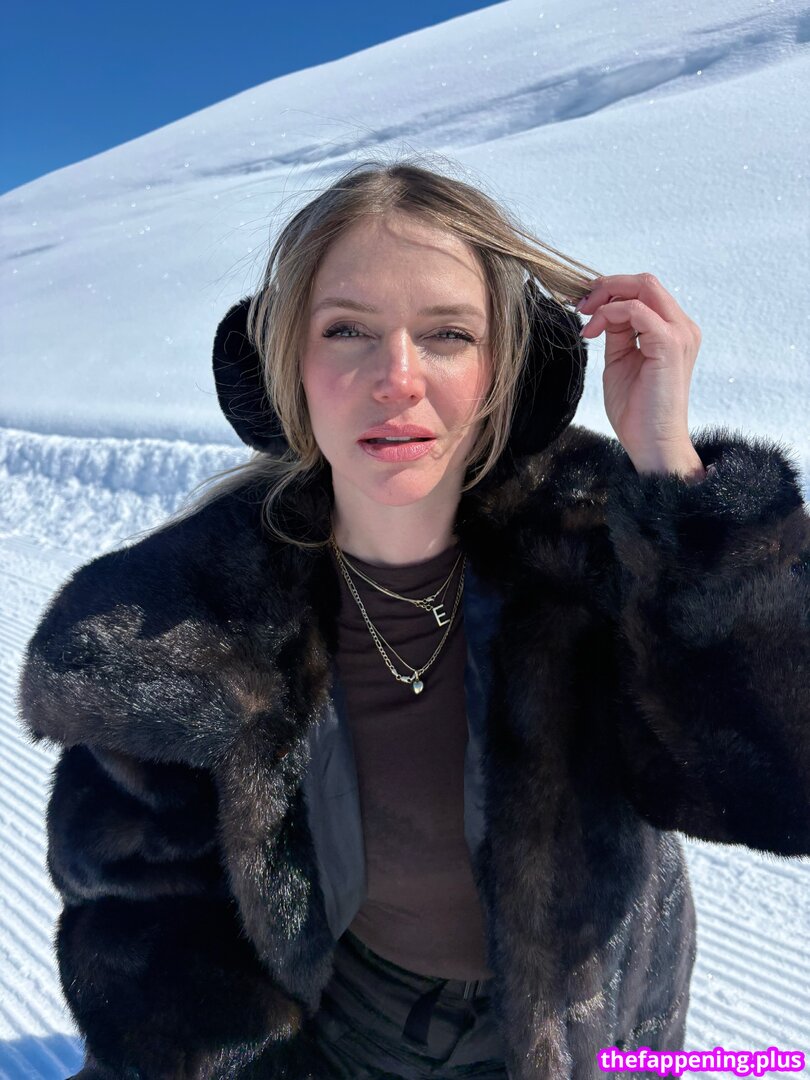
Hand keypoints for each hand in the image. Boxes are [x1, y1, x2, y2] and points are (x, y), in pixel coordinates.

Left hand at [576, 273, 703, 475]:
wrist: (653, 444)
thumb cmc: (637, 411)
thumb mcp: (621, 361)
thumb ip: (618, 333)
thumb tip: (605, 310)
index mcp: (673, 330)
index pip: (644, 292)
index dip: (611, 292)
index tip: (584, 308)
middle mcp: (682, 327)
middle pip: (645, 282)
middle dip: (607, 286)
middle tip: (581, 306)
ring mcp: (680, 334)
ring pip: (644, 287)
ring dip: (606, 297)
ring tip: (585, 319)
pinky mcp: (670, 344)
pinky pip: (637, 310)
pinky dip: (610, 313)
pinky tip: (592, 332)